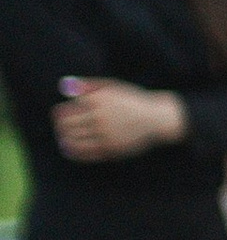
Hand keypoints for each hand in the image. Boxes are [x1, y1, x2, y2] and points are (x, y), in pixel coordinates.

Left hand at [52, 79, 181, 160]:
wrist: (156, 118)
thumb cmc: (132, 100)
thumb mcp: (112, 86)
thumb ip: (88, 85)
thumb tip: (64, 86)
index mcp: (98, 100)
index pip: (66, 110)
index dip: (58, 113)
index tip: (57, 114)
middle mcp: (100, 118)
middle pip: (67, 125)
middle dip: (59, 126)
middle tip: (59, 126)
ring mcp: (105, 135)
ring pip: (73, 140)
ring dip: (64, 139)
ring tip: (63, 138)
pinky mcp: (111, 149)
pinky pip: (85, 153)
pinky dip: (73, 152)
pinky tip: (70, 148)